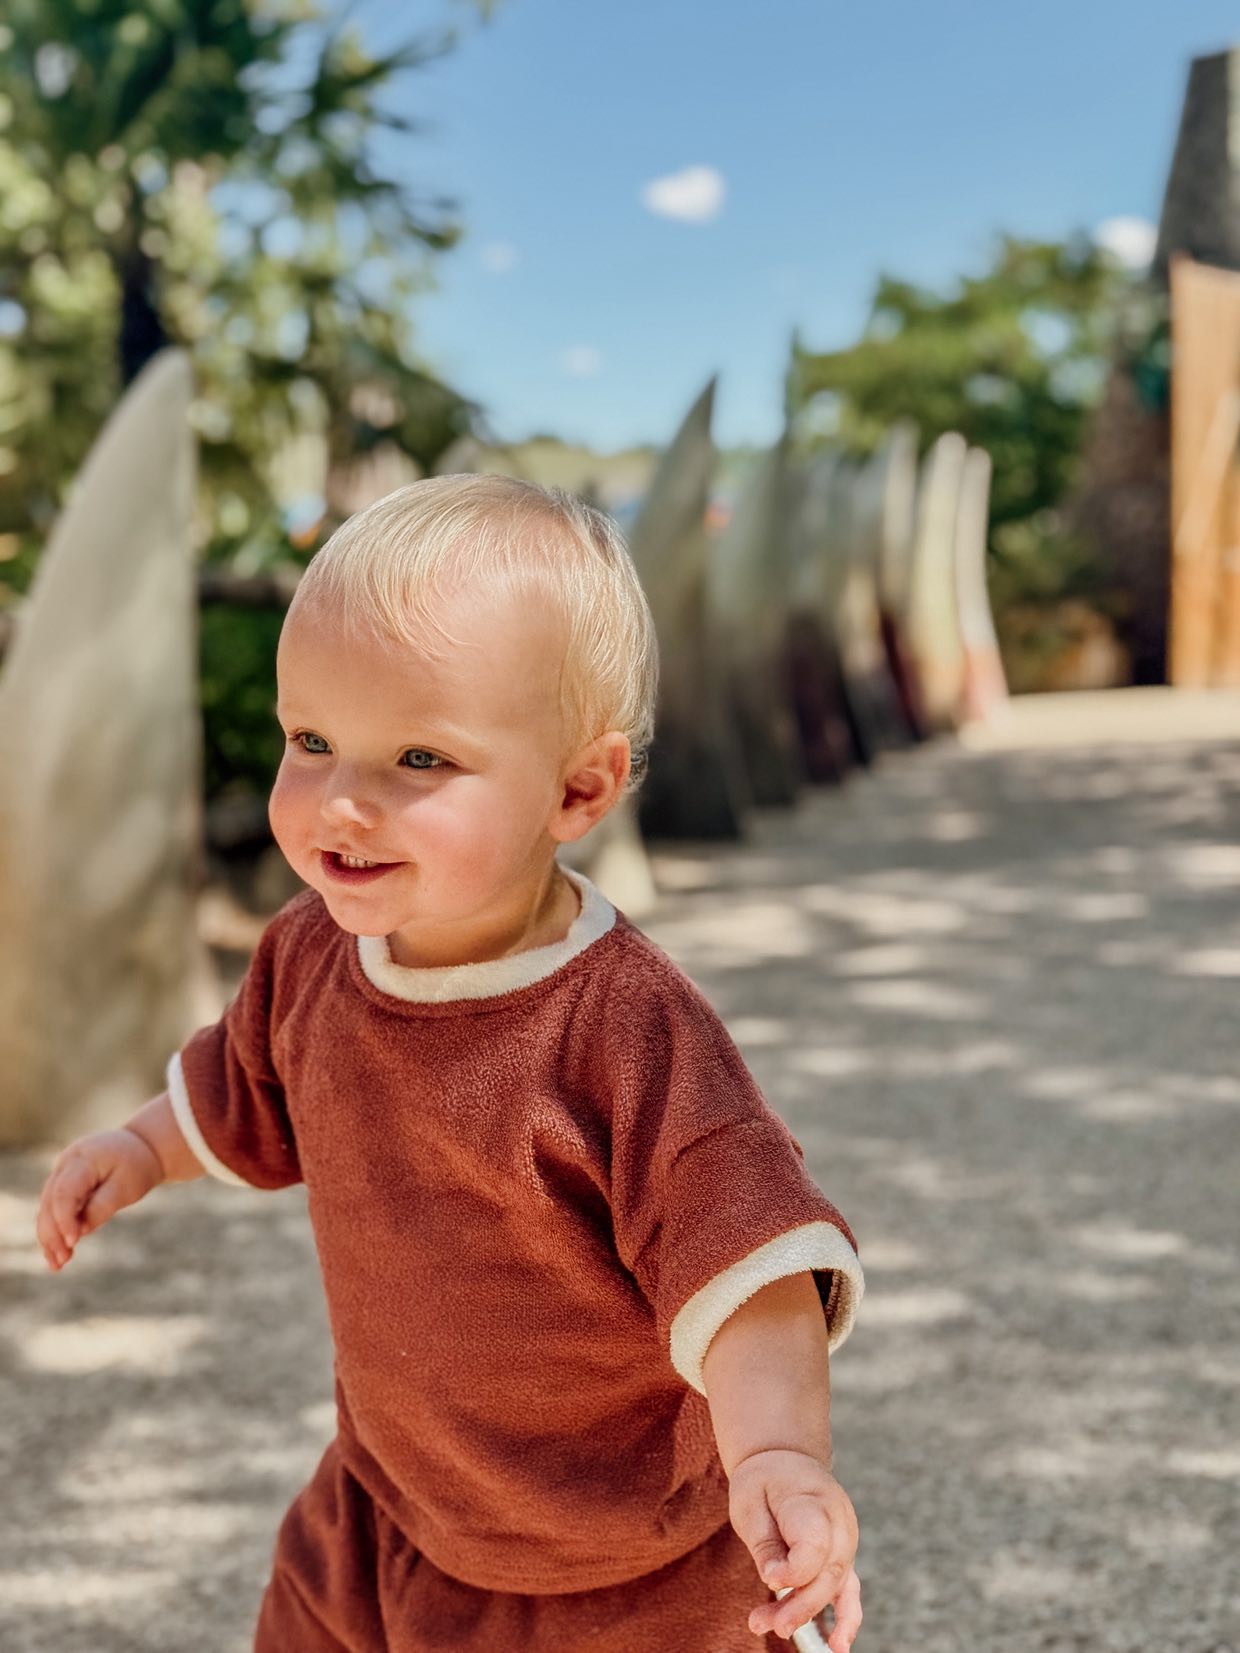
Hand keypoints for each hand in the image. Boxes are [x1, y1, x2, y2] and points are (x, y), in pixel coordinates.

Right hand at [36, 1130, 163, 1270]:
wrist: (141, 1146)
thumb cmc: (137, 1166)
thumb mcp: (127, 1187)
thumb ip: (103, 1206)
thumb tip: (81, 1231)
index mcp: (82, 1159)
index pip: (64, 1192)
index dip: (65, 1219)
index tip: (73, 1242)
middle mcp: (65, 1164)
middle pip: (50, 1202)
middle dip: (53, 1233)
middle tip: (61, 1262)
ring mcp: (61, 1173)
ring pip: (47, 1208)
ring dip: (50, 1237)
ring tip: (57, 1265)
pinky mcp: (63, 1184)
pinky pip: (54, 1209)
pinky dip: (55, 1230)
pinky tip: (57, 1255)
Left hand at [727, 1448, 860, 1648]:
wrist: (785, 1459)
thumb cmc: (763, 1480)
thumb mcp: (750, 1500)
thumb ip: (764, 1540)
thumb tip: (773, 1580)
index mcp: (815, 1501)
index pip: (814, 1547)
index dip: (792, 1571)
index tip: (768, 1579)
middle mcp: (840, 1523)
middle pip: (826, 1573)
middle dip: (799, 1605)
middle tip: (766, 1623)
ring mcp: (846, 1540)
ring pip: (835, 1585)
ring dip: (810, 1613)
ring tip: (785, 1632)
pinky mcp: (843, 1556)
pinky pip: (849, 1589)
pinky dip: (846, 1618)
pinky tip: (837, 1646)